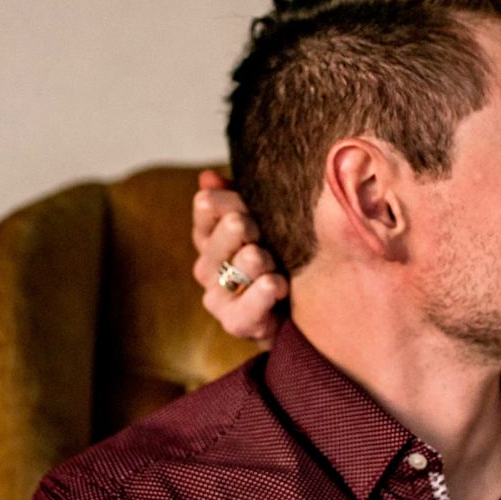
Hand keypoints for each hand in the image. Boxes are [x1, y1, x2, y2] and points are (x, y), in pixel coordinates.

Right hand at [192, 170, 287, 345]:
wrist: (293, 316)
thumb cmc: (276, 260)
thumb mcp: (262, 224)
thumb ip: (235, 197)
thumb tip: (207, 176)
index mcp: (210, 237)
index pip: (207, 207)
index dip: (229, 201)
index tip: (248, 205)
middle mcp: (207, 266)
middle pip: (226, 232)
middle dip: (249, 229)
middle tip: (261, 232)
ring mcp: (218, 297)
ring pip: (242, 264)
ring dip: (263, 260)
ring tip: (275, 263)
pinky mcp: (235, 322)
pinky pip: (251, 302)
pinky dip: (267, 291)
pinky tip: (279, 284)